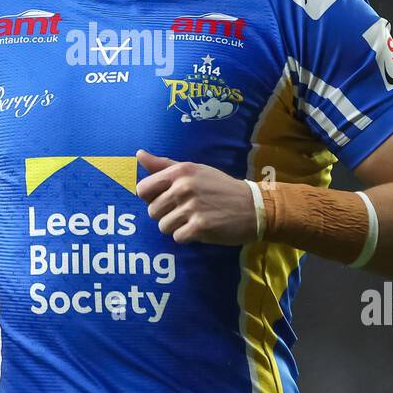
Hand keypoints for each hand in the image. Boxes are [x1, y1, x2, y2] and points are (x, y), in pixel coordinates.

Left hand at [135, 148, 258, 244]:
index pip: (143, 189)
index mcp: (180, 171)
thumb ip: (164, 165)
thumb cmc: (220, 187)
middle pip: (152, 211)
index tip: (165, 199)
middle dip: (165, 215)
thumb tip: (139, 154)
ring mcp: (191, 207)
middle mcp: (183, 187)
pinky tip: (201, 228)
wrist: (253, 206)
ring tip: (193, 219)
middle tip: (185, 211)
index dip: (151, 198)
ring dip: (176, 227)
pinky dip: (188, 237)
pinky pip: (177, 237)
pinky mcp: (200, 227)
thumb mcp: (194, 170)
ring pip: (163, 226)